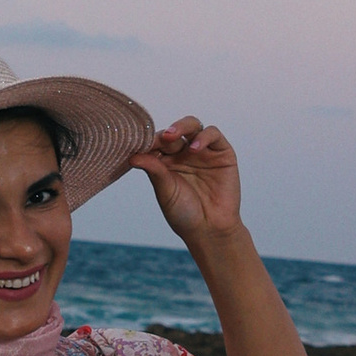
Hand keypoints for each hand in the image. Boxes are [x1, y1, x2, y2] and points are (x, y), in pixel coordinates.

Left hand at [133, 116, 244, 244]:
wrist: (210, 230)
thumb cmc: (184, 213)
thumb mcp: (165, 191)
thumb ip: (154, 170)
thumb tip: (132, 156)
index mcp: (165, 161)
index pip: (156, 142)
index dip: (148, 140)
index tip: (139, 143)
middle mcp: (183, 153)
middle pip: (173, 131)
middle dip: (164, 132)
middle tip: (159, 138)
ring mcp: (203, 151)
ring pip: (192, 126)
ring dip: (181, 127)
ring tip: (171, 137)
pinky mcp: (222, 152)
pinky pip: (213, 135)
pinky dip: (203, 137)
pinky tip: (194, 149)